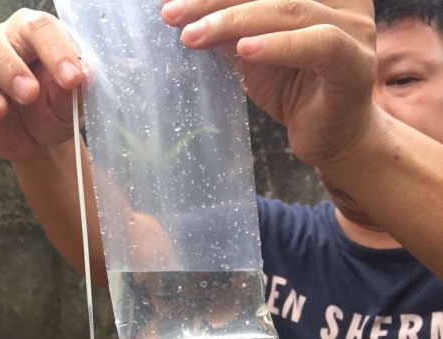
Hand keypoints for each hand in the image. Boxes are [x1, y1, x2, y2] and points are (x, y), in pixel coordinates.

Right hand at [0, 9, 84, 163]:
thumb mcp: (72, 102)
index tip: (71, 79)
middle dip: (4, 65)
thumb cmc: (54, 108)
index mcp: (29, 33)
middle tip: (28, 94)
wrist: (38, 139)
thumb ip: (75, 88)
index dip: (54, 49)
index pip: (37, 27)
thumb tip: (84, 75)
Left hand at [162, 0, 377, 169]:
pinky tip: (244, 50)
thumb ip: (227, 27)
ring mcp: (354, 29)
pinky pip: (320, 44)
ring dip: (233, 21)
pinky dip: (278, 45)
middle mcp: (342, 0)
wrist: (329, 137)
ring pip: (289, 10)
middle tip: (172, 14)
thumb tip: (179, 8)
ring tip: (193, 35)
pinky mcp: (355, 65)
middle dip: (214, 0)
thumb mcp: (250, 50)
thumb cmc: (294, 88)